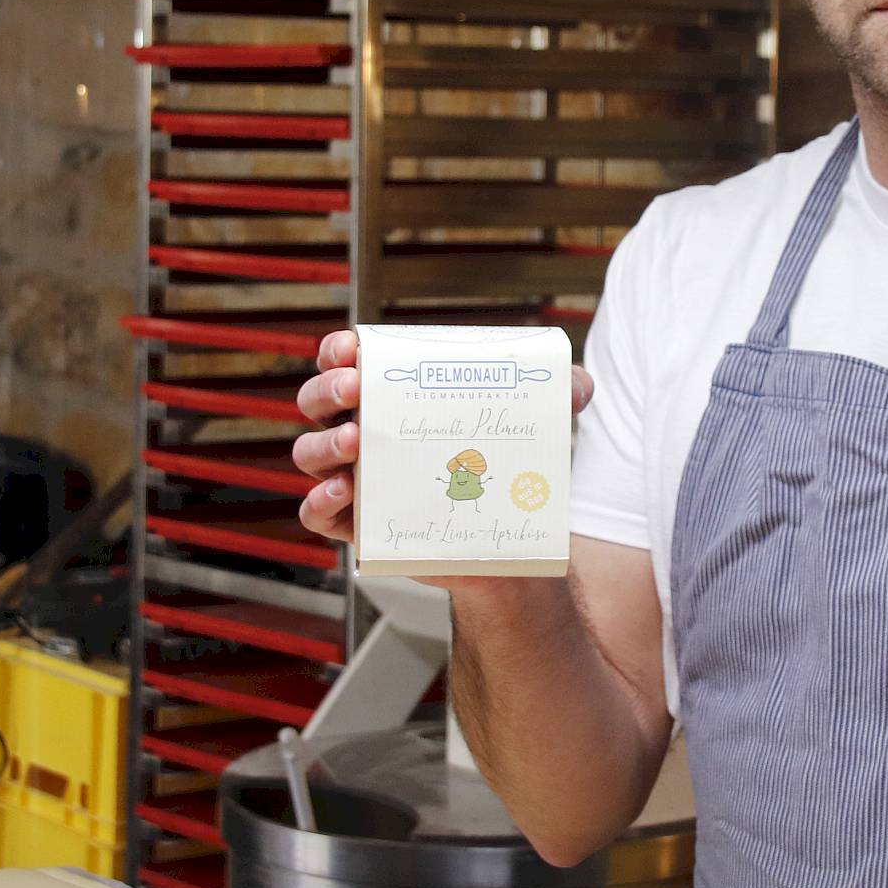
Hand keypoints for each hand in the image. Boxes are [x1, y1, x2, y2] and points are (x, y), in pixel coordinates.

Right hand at [293, 330, 595, 543]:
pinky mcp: (358, 524)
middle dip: (327, 390)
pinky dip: (318, 503)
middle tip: (356, 390)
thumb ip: (559, 394)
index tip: (352, 350)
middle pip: (317, 402)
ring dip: (324, 445)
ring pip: (308, 455)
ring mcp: (356, 478)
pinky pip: (317, 513)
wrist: (508, 537)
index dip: (337, 350)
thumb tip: (579, 386)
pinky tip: (340, 494)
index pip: (345, 362)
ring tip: (356, 444)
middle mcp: (363, 432)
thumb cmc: (505, 465)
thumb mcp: (534, 423)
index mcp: (393, 396)